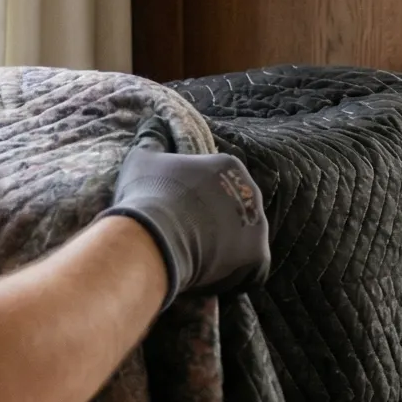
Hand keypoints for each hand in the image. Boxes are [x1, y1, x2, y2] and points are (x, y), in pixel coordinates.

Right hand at [102, 136, 271, 308]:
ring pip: (245, 241)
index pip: (219, 186)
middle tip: (186, 240)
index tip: (178, 217)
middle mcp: (251, 192)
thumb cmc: (148, 195)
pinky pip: (253, 270)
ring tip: (197, 262)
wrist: (154, 236)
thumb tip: (152, 121)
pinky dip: (236, 277)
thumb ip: (151, 138)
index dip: (198, 205)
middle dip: (214, 227)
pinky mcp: (258, 256)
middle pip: (235, 213)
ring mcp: (257, 225)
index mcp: (229, 166)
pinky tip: (211, 279)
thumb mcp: (143, 158)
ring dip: (226, 252)